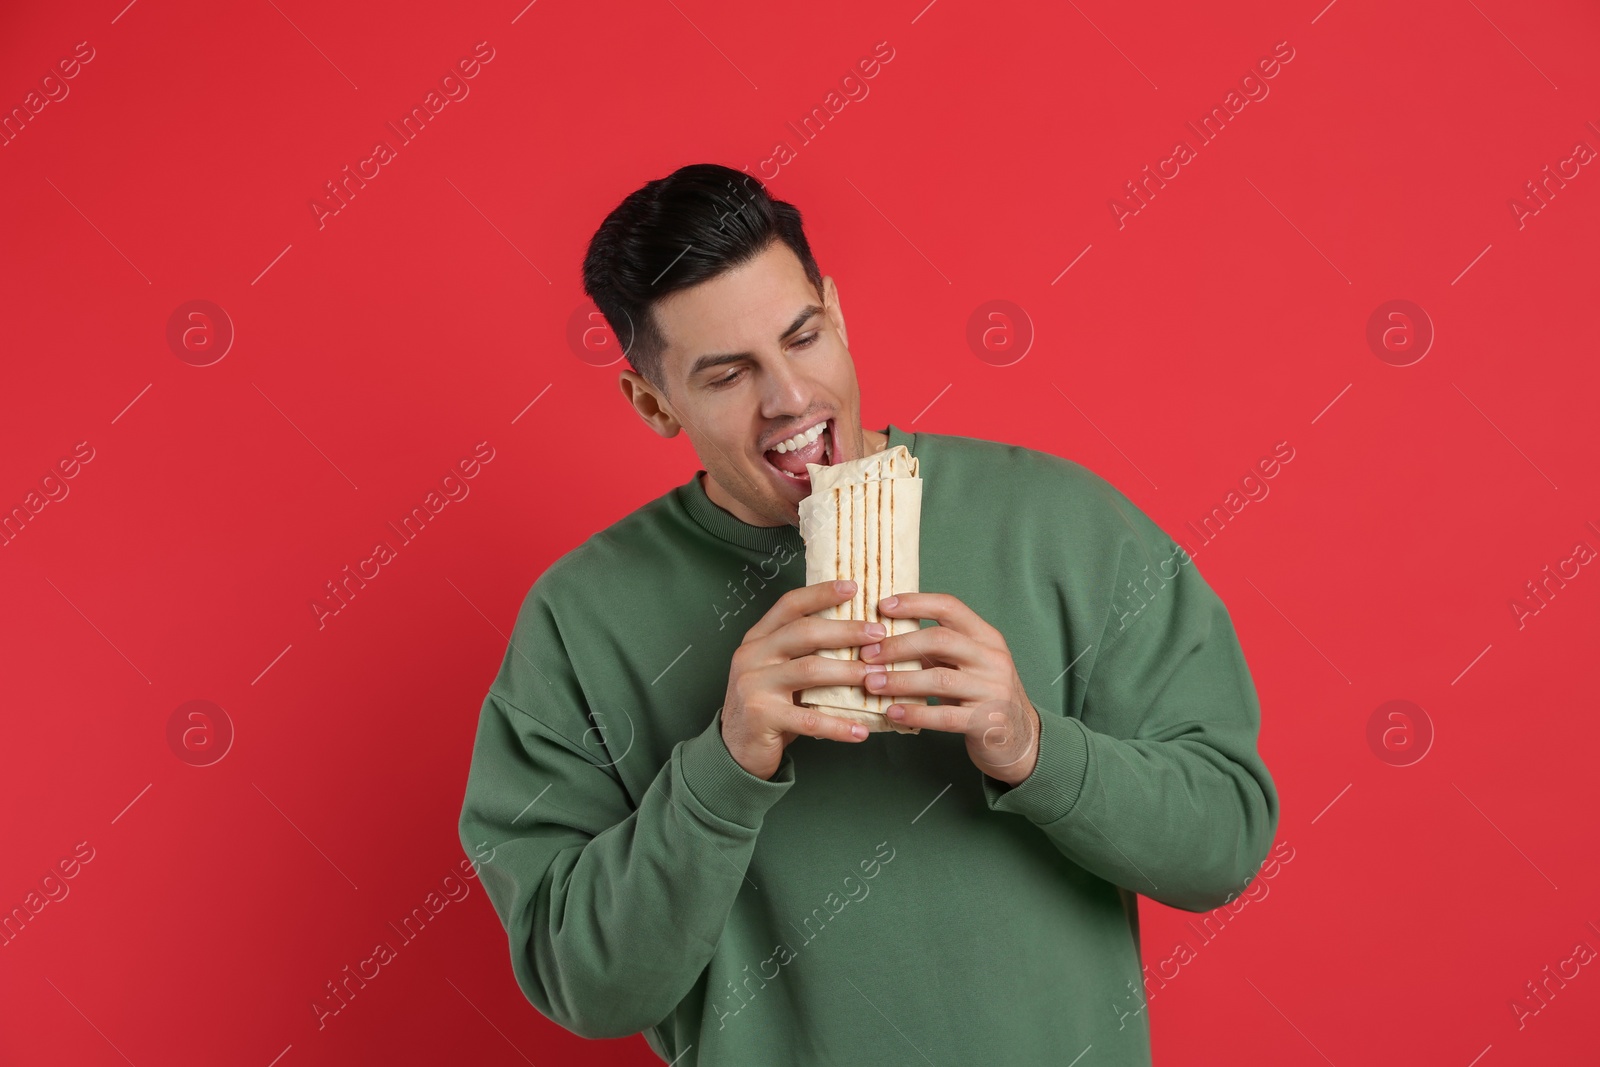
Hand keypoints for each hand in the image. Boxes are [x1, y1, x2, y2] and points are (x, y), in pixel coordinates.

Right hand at [721, 579, 887, 779]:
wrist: (735, 749)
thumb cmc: (768, 705)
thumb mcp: (777, 671)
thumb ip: (802, 653)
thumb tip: (858, 635)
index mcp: (757, 639)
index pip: (790, 606)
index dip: (820, 593)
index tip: (853, 587)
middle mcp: (752, 656)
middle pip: (804, 632)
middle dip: (846, 631)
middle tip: (878, 634)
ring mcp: (754, 685)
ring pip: (809, 670)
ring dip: (849, 672)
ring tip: (877, 677)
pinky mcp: (761, 716)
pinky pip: (808, 718)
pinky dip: (838, 725)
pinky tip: (860, 731)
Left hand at [859, 593, 1040, 785]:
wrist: (1021, 738)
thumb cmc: (981, 695)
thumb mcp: (965, 664)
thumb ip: (935, 649)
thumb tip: (882, 634)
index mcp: (986, 636)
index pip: (949, 607)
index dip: (914, 603)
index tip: (881, 606)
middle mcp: (993, 658)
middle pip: (941, 639)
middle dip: (898, 645)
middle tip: (867, 655)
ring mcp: (992, 690)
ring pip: (940, 679)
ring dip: (900, 680)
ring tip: (871, 684)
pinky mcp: (987, 722)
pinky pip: (945, 716)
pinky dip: (915, 713)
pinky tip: (892, 713)